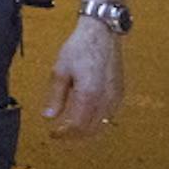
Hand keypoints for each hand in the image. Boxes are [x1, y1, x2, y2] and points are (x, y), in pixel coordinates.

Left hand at [41, 18, 122, 139]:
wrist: (102, 32)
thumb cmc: (80, 47)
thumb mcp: (60, 71)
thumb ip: (56, 97)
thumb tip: (49, 117)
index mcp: (89, 94)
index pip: (77, 126)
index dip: (64, 134)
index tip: (53, 134)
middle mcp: (105, 99)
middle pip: (90, 130)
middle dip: (74, 136)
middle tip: (60, 134)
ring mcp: (115, 96)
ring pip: (102, 125)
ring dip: (86, 131)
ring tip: (71, 129)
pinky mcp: (120, 92)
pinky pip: (109, 115)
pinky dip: (97, 122)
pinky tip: (86, 118)